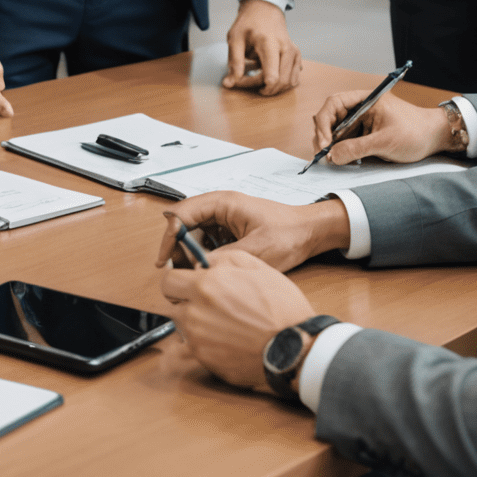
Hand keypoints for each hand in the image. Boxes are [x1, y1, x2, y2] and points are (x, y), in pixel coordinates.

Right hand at [155, 192, 350, 273]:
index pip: (182, 214)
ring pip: (194, 235)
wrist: (312, 233)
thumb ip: (224, 259)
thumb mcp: (256, 251)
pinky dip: (204, 256)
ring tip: (198, 274)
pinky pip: (207, 242)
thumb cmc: (290, 234)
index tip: (164, 260)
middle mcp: (220, 207)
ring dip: (191, 254)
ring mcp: (224, 218)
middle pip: (184, 225)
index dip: (169, 237)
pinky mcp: (230, 230)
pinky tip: (211, 271)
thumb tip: (197, 271)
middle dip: (178, 249)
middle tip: (181, 272)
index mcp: (223, 202)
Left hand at [159, 250, 314, 389]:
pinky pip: (193, 346)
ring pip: (182, 326)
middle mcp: (195, 312)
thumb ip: (222, 259)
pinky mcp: (205, 361)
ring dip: (194, 321)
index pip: (167, 280)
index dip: (178, 279)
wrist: (295, 347)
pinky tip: (227, 338)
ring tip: (221, 321)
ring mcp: (198, 339)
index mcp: (204, 286)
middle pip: (172, 304)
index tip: (188, 282)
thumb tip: (203, 262)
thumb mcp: (255, 267)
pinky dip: (205, 342)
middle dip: (184, 300)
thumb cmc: (280, 308)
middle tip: (207, 301)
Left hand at [221, 0, 301, 95]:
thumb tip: (230, 83)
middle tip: (248, 82)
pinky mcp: (297, 56)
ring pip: (289, 83)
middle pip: (281, 82)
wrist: (264, 9)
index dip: (254, 84)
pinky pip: (293, 79)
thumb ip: (234, 62)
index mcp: (269, 43)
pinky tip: (269, 74)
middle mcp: (286, 49)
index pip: (272, 76)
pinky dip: (281, 83)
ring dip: (273, 88)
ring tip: (258, 79)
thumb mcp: (234, 38)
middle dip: (263, 88)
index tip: (240, 81)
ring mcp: (294, 53)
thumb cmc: (248, 23)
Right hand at [311, 89, 453, 166]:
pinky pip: (346, 140)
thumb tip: (332, 156)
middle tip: (324, 155)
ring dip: (331, 145)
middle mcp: (360, 108)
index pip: (333, 104)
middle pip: (331, 117)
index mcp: (364, 100)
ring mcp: (362, 122)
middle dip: (324, 135)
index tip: (324, 143)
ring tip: (332, 160)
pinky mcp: (365, 134)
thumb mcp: (385, 141)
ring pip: (336, 131)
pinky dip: (341, 150)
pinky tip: (342, 160)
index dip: (324, 123)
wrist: (436, 138)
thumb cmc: (415, 132)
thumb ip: (357, 148)